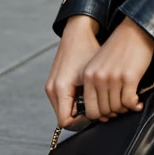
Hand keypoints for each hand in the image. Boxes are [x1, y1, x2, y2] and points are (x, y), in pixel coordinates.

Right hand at [45, 14, 100, 128]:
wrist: (77, 32)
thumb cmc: (87, 49)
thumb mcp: (93, 75)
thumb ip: (94, 96)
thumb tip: (102, 115)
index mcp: (60, 89)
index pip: (66, 122)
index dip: (83, 122)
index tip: (98, 114)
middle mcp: (52, 90)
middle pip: (65, 118)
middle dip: (82, 117)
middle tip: (99, 109)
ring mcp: (51, 87)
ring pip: (65, 110)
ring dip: (79, 110)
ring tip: (95, 100)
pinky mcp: (54, 83)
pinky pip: (64, 101)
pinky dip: (75, 102)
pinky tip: (88, 93)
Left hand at [81, 16, 153, 122]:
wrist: (135, 31)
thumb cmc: (119, 48)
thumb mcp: (99, 64)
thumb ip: (95, 84)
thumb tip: (101, 110)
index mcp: (88, 76)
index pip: (89, 109)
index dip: (100, 116)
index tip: (109, 113)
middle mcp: (98, 78)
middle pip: (104, 111)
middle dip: (115, 113)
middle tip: (123, 107)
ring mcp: (113, 78)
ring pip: (117, 108)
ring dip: (126, 108)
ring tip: (131, 102)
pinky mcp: (129, 77)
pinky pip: (129, 102)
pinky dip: (135, 105)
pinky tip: (138, 102)